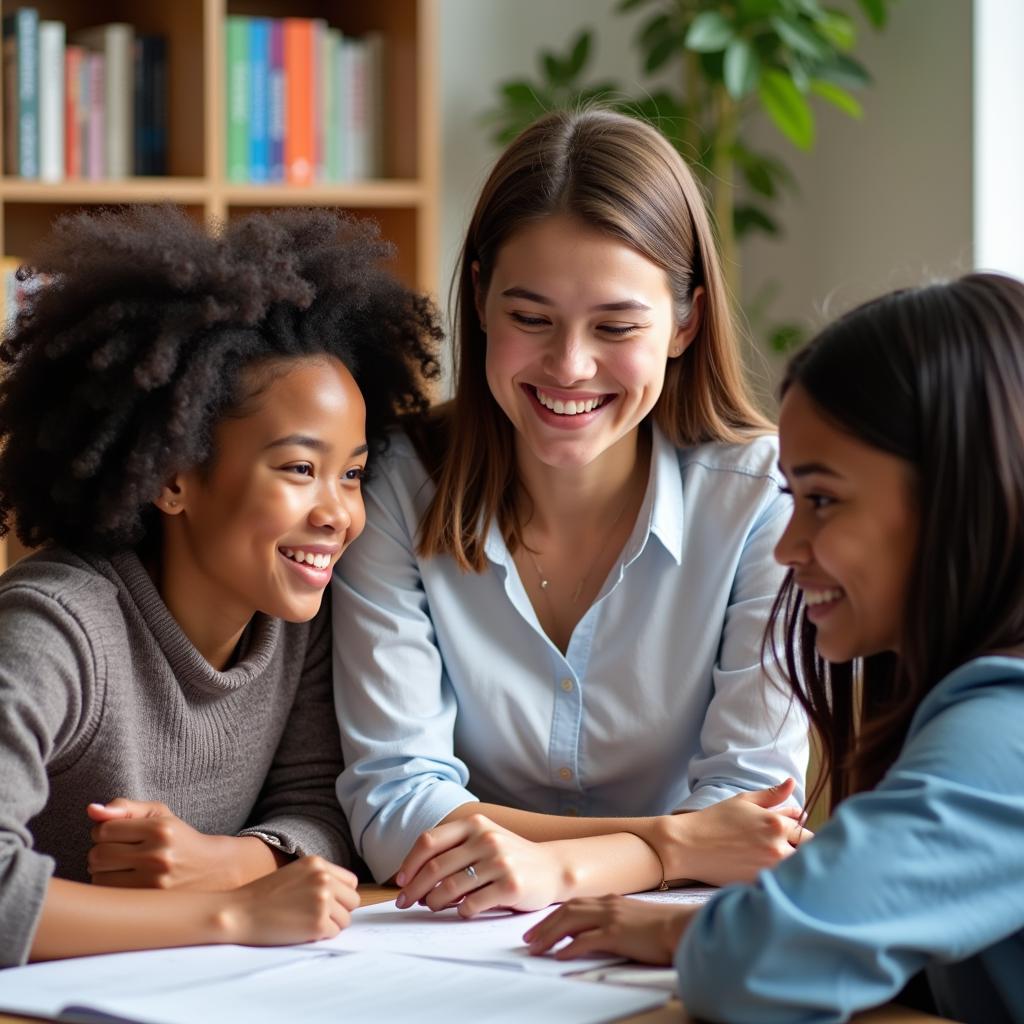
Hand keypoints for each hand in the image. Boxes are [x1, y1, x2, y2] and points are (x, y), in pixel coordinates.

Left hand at [87, 799, 252, 890]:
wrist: (212, 869)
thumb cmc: (179, 838)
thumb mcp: (158, 814)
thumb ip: (124, 807)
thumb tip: (91, 810)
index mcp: (160, 828)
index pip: (104, 829)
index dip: (104, 831)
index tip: (118, 834)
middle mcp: (158, 855)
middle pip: (98, 854)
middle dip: (101, 851)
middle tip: (119, 851)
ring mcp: (154, 882)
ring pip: (99, 877)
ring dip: (104, 871)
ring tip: (124, 867)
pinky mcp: (150, 901)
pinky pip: (109, 894)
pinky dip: (110, 887)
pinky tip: (126, 881)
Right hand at [226, 856, 359, 944]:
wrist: (239, 913)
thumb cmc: (263, 896)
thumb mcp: (295, 873)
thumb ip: (319, 878)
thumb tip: (343, 894)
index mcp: (318, 864)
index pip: (350, 882)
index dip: (341, 896)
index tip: (328, 904)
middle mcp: (324, 879)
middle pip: (352, 901)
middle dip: (339, 911)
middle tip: (317, 917)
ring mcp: (323, 901)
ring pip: (345, 920)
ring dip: (330, 925)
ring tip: (306, 924)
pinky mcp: (318, 924)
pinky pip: (333, 933)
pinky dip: (321, 937)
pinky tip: (302, 931)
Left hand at [395, 814, 570, 916]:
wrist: (552, 868)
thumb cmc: (509, 857)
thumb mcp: (483, 841)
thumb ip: (453, 850)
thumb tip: (412, 877)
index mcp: (474, 824)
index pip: (429, 841)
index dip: (409, 863)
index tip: (401, 881)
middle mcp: (486, 839)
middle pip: (435, 866)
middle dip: (414, 888)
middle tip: (405, 902)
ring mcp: (499, 862)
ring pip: (450, 887)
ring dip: (434, 902)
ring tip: (433, 906)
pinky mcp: (510, 886)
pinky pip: (471, 904)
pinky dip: (460, 911)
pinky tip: (462, 911)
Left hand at [523, 896, 697, 964]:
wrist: (682, 927)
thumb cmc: (662, 928)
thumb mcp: (633, 919)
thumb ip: (612, 922)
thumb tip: (591, 935)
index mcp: (611, 901)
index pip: (574, 905)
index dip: (554, 916)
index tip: (540, 927)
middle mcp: (608, 905)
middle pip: (567, 911)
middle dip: (545, 924)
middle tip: (528, 938)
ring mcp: (611, 918)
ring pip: (571, 922)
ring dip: (550, 935)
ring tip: (536, 946)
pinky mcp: (617, 933)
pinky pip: (586, 940)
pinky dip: (570, 947)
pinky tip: (559, 955)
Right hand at [657, 778, 812, 885]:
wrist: (687, 846)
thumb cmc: (714, 820)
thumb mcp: (743, 801)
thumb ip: (772, 795)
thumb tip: (792, 783)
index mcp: (776, 823)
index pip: (806, 832)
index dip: (801, 835)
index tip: (792, 837)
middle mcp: (778, 847)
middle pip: (806, 854)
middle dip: (800, 852)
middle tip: (785, 851)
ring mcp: (769, 869)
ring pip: (795, 870)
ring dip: (791, 867)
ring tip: (772, 863)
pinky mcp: (760, 885)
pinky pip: (780, 883)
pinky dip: (777, 880)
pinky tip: (764, 874)